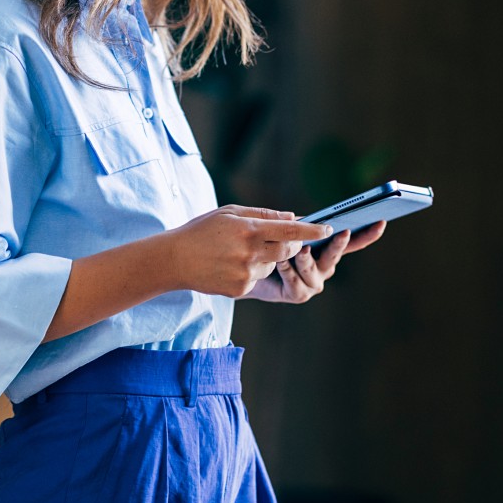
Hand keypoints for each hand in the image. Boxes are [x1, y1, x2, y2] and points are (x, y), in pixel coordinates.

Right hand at [166, 205, 333, 298]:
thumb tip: (292, 217)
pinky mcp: (240, 290)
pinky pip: (257, 279)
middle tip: (286, 239)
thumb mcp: (230, 212)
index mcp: (249, 230)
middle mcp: (250, 253)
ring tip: (239, 251)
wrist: (174, 260)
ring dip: (267, 258)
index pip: (289, 230)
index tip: (328, 229)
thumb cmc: (202, 231)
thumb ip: (263, 214)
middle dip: (292, 245)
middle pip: (287, 251)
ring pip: (272, 266)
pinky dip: (251, 271)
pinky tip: (230, 265)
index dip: (312, 231)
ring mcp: (245, 274)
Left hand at [248, 220, 386, 304]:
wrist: (248, 270)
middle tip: (343, 232)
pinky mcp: (298, 295)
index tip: (381, 221)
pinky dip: (289, 272)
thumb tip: (298, 218)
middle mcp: (324, 267)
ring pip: (315, 271)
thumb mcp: (285, 231)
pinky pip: (297, 284)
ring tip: (300, 249)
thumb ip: (295, 226)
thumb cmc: (269, 246)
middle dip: (339, 244)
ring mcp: (313, 283)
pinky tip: (280, 262)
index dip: (367, 234)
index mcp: (326, 249)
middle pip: (336, 255)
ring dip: (307, 260)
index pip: (352, 241)